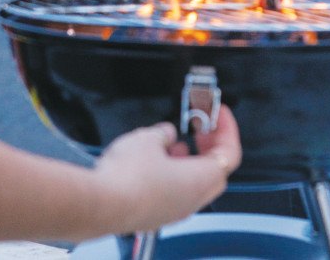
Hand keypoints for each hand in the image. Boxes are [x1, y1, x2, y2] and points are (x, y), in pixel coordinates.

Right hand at [93, 107, 240, 233]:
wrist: (100, 204)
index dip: (227, 129)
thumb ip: (165, 133)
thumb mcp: (149, 137)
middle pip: (216, 172)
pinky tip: (156, 161)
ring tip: (175, 143)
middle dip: (211, 146)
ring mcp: (174, 212)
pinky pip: (175, 194)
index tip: (220, 114)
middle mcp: (191, 201)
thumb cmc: (127, 177)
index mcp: (200, 180)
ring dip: (191, 161)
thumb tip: (167, 134)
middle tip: (203, 128)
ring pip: (195, 185)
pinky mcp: (155, 216)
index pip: (230, 154)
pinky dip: (174, 175)